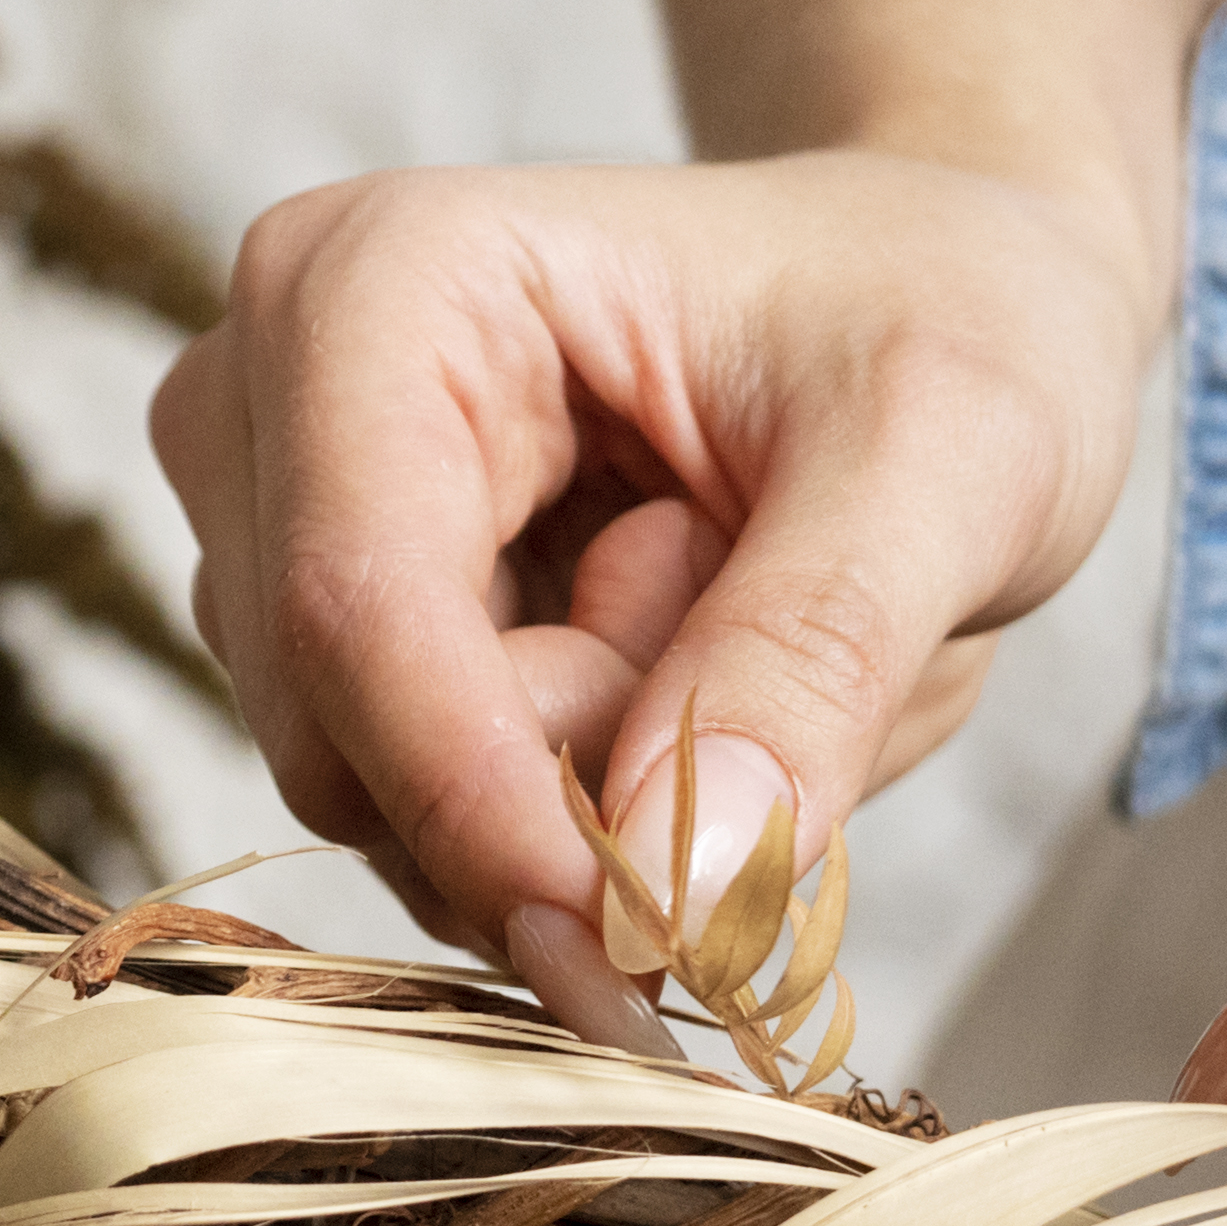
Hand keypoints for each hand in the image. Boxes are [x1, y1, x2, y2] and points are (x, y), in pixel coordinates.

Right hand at [152, 145, 1170, 1036]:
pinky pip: (413, 814)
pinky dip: (566, 800)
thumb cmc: (943, 313)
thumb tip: (669, 899)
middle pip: (338, 728)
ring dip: (581, 792)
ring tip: (734, 632)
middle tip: (777, 688)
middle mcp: (270, 392)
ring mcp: (273, 518)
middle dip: (563, 786)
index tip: (652, 946)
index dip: (485, 802)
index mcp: (384, 279)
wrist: (937, 286)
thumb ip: (811, 662)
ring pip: (372, 797)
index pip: (356, 603)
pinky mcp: (313, 625)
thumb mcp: (957, 461)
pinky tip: (669, 673)